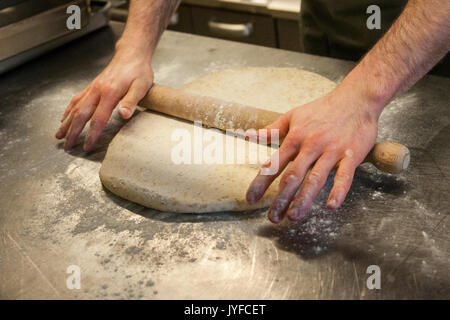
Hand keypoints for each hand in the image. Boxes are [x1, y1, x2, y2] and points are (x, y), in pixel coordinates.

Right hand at [55, 43, 153, 150]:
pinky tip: (64, 118)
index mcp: (109, 93)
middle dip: (73, 132)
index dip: (91, 135)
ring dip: (66, 123)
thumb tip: (123, 115)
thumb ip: (131, 101)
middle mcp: (97, 91)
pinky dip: (68, 110)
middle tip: (67, 147)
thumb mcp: (141, 86)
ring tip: (59, 135)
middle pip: (81, 115)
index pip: (98, 119)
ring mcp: (93, 88)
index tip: (87, 147)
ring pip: (75, 107)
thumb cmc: (139, 71)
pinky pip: (77, 99)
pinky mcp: (92, 86)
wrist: (132, 54)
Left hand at [246, 86, 381, 223]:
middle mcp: (311, 145)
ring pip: (315, 179)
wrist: (356, 98)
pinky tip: (331, 205)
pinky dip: (338, 191)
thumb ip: (271, 130)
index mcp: (295, 138)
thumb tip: (247, 136)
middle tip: (272, 218)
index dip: (261, 182)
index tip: (251, 199)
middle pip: (293, 176)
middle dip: (281, 198)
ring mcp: (331, 151)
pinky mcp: (351, 154)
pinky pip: (344, 175)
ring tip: (293, 217)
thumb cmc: (322, 109)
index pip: (274, 164)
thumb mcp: (293, 116)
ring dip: (304, 200)